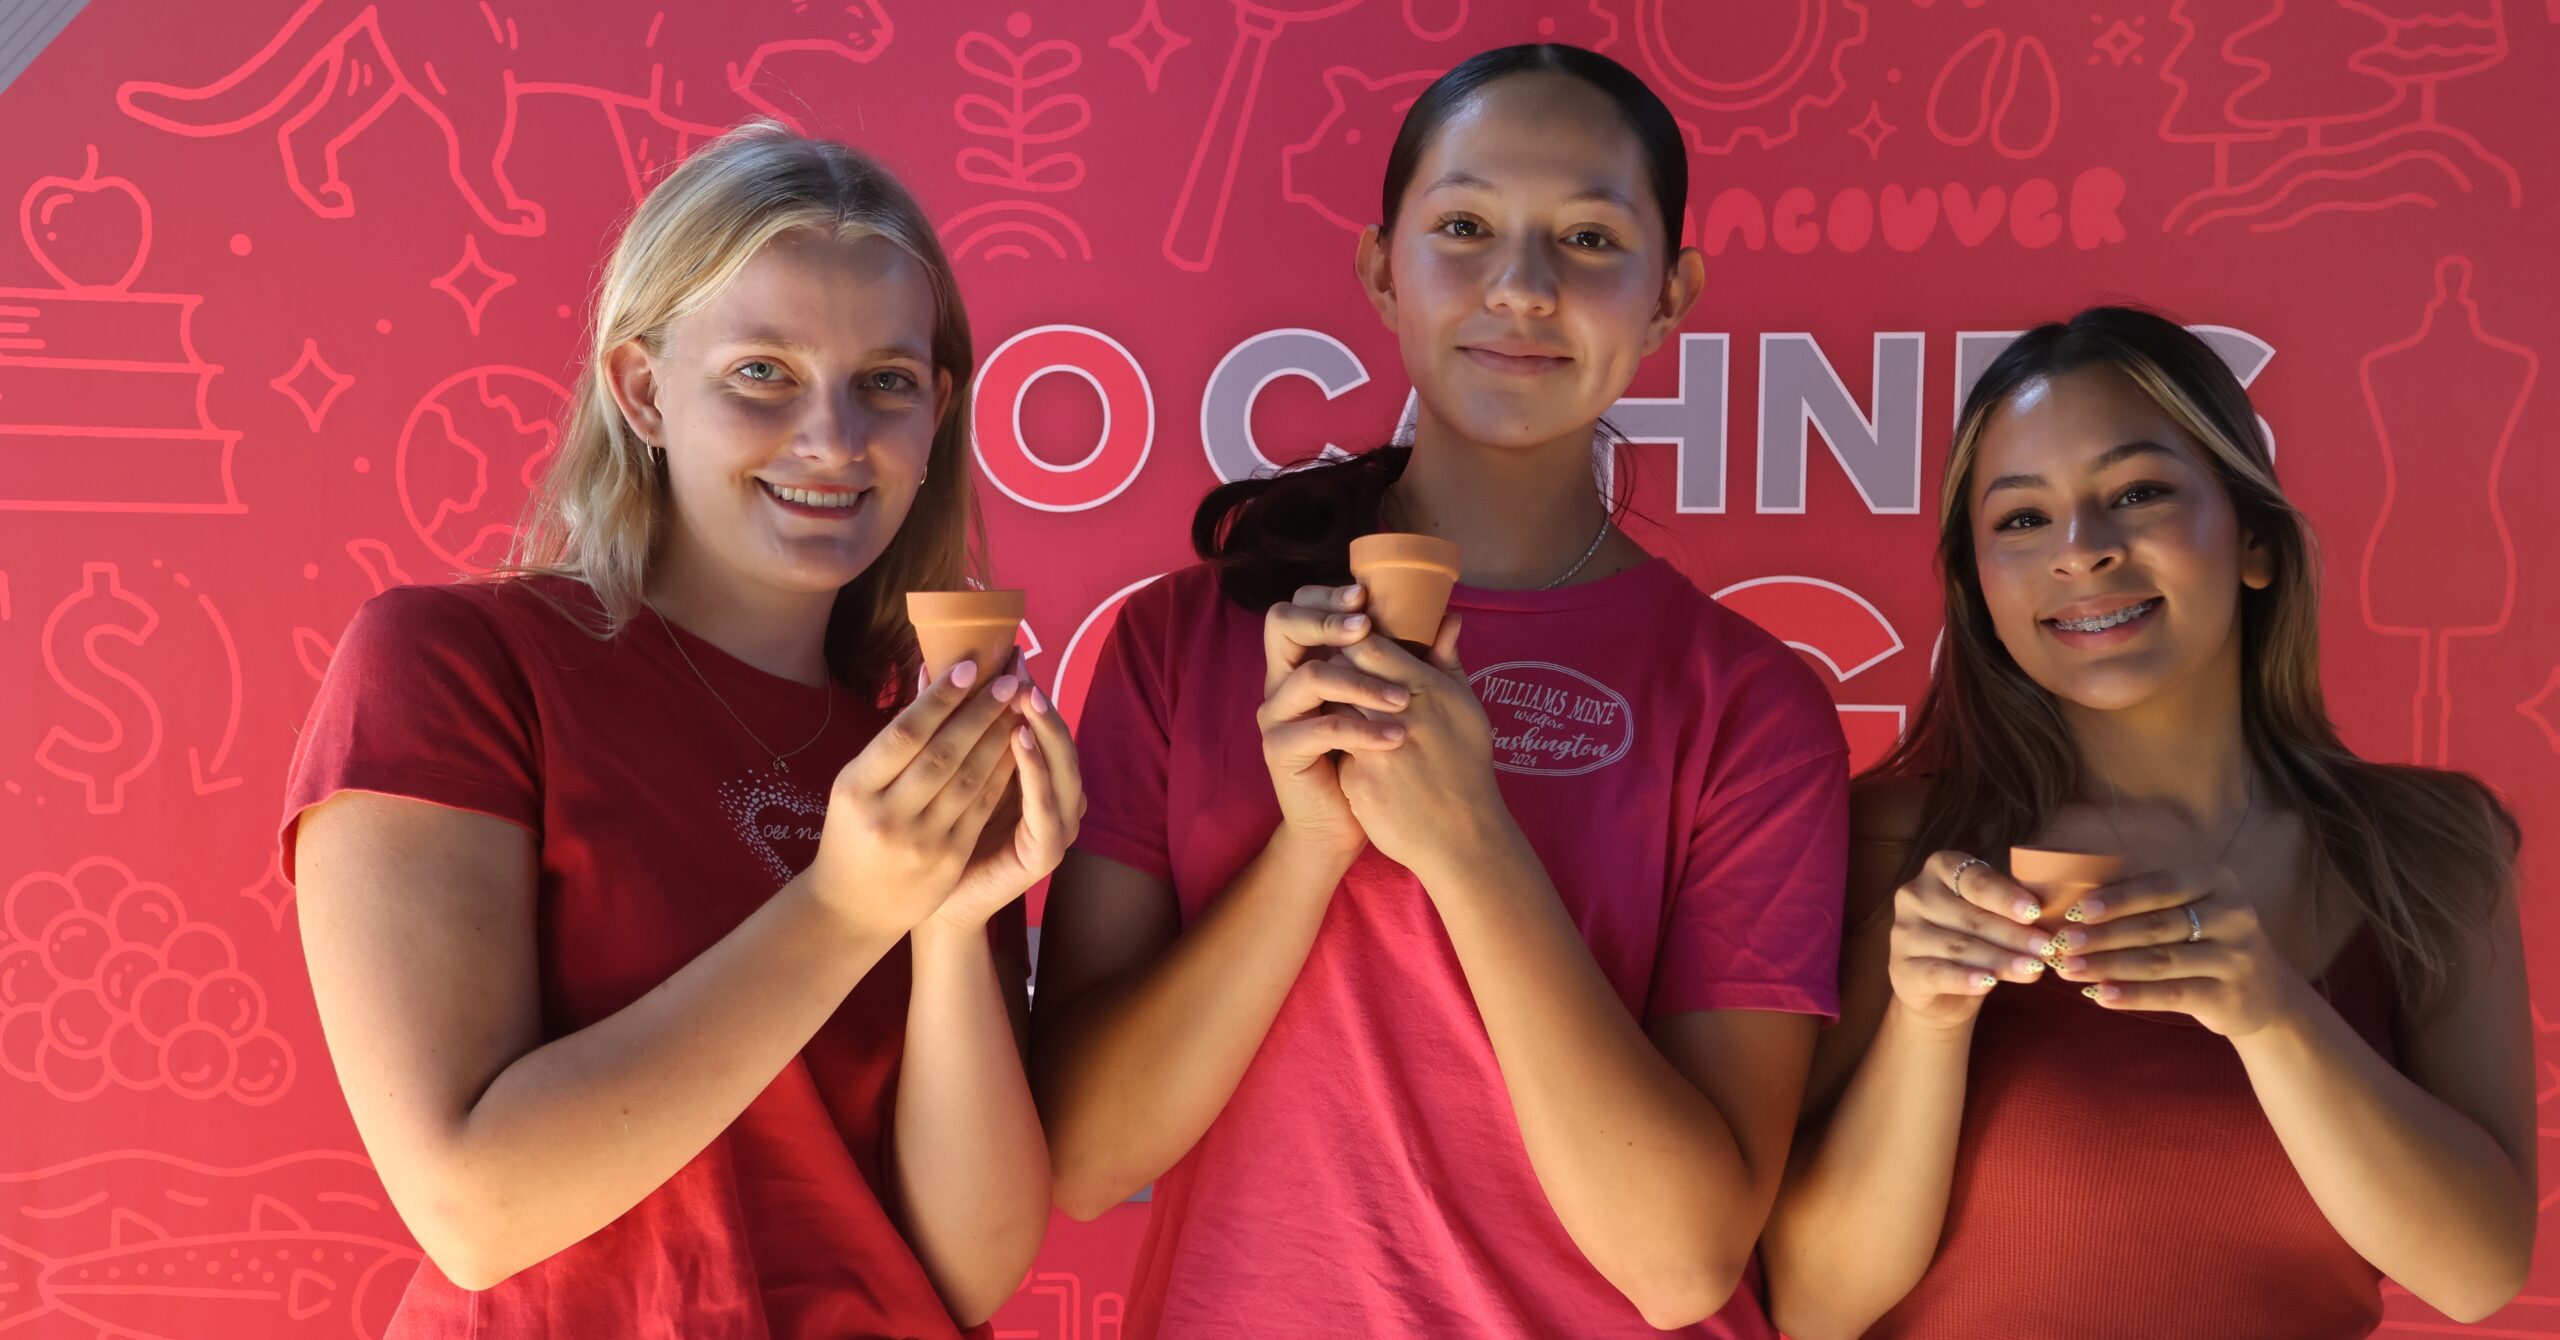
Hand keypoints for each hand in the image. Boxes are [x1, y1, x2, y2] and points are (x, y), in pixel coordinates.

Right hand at [802, 657, 1028, 941]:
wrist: (850, 909)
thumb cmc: (853, 833)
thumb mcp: (856, 785)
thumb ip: (893, 740)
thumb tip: (928, 675)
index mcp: (855, 788)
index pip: (904, 733)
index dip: (940, 699)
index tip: (969, 667)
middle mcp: (886, 814)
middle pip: (942, 753)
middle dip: (980, 712)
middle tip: (1008, 679)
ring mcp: (920, 840)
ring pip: (969, 779)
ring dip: (999, 737)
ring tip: (1019, 705)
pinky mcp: (947, 860)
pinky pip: (982, 808)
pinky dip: (1003, 773)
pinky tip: (1019, 746)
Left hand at [938, 659, 1084, 929]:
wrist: (935, 905)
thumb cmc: (937, 837)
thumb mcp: (943, 773)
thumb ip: (944, 727)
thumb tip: (924, 666)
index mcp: (1037, 778)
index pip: (1037, 724)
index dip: (1023, 688)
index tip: (1006, 650)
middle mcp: (1057, 798)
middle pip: (1057, 741)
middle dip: (1037, 702)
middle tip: (1020, 667)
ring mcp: (1058, 826)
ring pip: (1062, 769)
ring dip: (1045, 730)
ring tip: (1026, 697)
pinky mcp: (1047, 853)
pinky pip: (1046, 807)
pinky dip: (1037, 773)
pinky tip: (1021, 742)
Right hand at [1257, 583, 1413, 855]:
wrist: (1343, 823)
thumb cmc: (1369, 758)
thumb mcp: (1395, 703)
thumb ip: (1417, 660)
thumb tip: (1450, 618)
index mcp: (1305, 661)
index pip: (1299, 607)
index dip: (1327, 596)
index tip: (1365, 595)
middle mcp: (1281, 680)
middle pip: (1281, 625)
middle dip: (1327, 620)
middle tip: (1367, 627)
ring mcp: (1276, 714)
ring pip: (1309, 676)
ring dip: (1360, 681)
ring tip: (1403, 700)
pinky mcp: (1280, 748)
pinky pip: (1319, 728)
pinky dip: (1361, 729)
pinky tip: (1395, 737)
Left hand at [1330, 612, 1501, 877]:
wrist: (1462, 837)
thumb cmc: (1468, 769)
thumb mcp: (1467, 710)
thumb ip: (1448, 662)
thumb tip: (1446, 617)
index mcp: (1430, 690)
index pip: (1371, 646)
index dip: (1351, 640)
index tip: (1349, 642)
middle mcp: (1402, 714)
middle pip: (1345, 673)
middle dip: (1336, 673)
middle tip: (1334, 675)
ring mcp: (1376, 749)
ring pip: (1334, 711)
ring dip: (1332, 709)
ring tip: (1338, 714)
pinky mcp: (1358, 780)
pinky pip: (1336, 750)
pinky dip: (1337, 748)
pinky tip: (1341, 755)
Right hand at [1886, 851, 2055, 1032]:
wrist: (1941, 986)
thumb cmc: (1974, 936)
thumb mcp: (1990, 912)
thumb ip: (2010, 908)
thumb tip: (2047, 918)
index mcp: (1938, 869)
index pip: (1974, 880)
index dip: (2006, 896)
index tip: (2035, 912)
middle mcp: (1914, 895)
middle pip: (1971, 917)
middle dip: (2014, 934)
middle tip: (2047, 948)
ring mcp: (1904, 933)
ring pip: (1959, 947)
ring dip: (2001, 960)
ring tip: (2034, 970)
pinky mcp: (1901, 968)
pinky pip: (1938, 973)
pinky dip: (1965, 979)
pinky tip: (1988, 984)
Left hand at [2053, 864, 2308, 1037]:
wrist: (2265, 992)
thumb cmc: (2205, 940)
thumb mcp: (2188, 909)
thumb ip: (2145, 900)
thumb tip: (2076, 900)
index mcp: (2218, 882)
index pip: (2159, 887)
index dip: (2116, 899)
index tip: (2075, 911)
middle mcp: (2234, 915)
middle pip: (2155, 926)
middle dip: (2102, 936)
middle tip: (2060, 943)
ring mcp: (2236, 958)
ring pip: (2159, 961)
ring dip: (2107, 966)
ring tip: (2067, 970)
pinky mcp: (2230, 996)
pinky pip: (2171, 995)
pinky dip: (2132, 995)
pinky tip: (2098, 995)